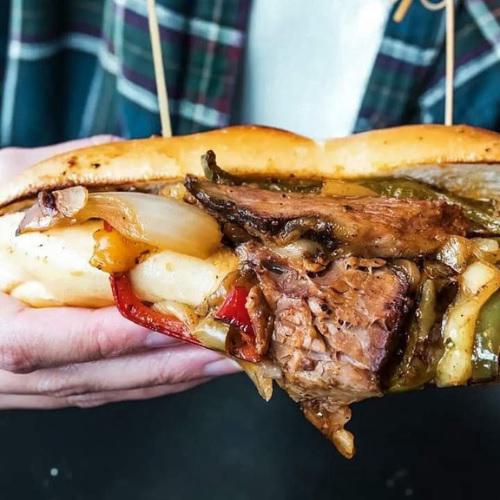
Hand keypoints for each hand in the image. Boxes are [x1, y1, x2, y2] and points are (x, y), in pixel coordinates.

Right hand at [0, 137, 238, 408]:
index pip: (45, 340)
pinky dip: (154, 380)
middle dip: (168, 363)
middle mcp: (8, 368)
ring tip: (227, 359)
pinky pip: (109, 389)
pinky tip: (192, 366)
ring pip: (110, 388)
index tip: (167, 322)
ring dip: (173, 376)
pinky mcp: (52, 384)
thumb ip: (46, 175)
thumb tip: (114, 150)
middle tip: (228, 347)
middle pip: (96, 374)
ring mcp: (32, 385)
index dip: (108, 335)